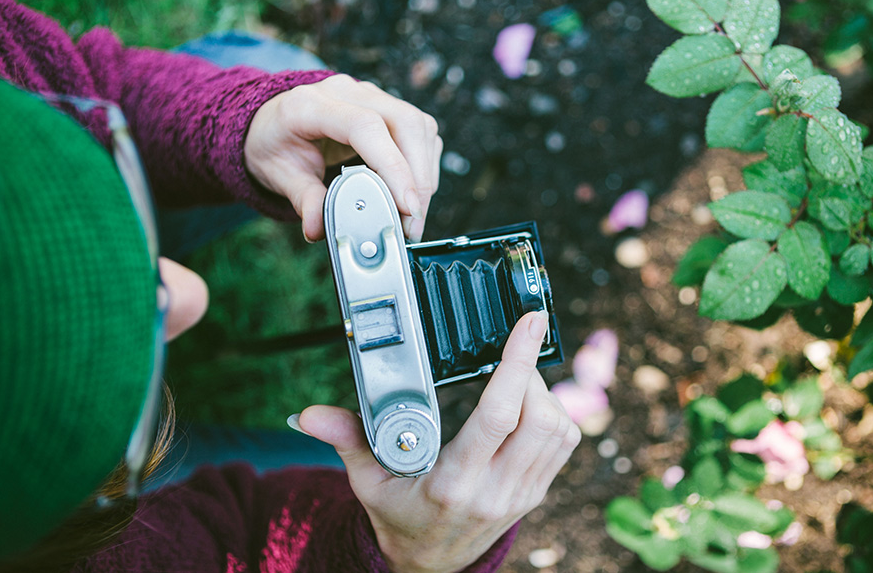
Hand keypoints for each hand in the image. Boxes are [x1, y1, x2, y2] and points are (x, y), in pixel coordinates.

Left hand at [244, 74, 442, 241]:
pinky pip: (421, 132)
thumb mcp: (278, 174)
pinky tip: (411, 192)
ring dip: (425, 174)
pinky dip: (424, 166)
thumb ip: (303, 200)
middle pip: (405, 122)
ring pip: (419, 127)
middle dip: (418, 177)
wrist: (274, 122)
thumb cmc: (276, 144)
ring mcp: (371, 96)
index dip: (392, 167)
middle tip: (413, 221)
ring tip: (413, 214)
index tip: (406, 206)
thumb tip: (319, 229)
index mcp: (312, 104)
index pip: (365, 127)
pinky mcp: (389, 107)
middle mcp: (347, 92)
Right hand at [298, 311, 579, 572]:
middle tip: (511, 352)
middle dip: (531, 374)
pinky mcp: (536, 492)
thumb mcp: (367, 481)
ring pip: (560, 430)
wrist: (429, 565)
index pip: (499, 416)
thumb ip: (347, 439)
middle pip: (541, 418)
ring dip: (545, 393)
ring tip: (517, 377)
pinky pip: (564, 445)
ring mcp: (522, 494)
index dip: (517, 364)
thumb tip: (308, 415)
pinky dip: (554, 414)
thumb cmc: (399, 517)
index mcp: (454, 483)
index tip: (528, 324)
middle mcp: (495, 489)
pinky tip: (530, 403)